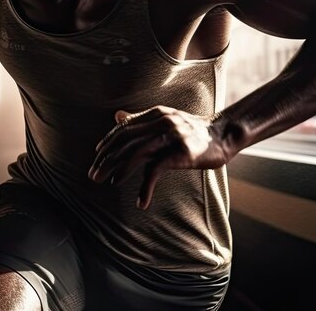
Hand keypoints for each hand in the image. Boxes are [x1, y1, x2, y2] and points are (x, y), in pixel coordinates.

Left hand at [88, 106, 226, 209]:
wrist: (223, 134)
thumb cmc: (193, 129)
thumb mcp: (165, 119)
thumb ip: (141, 120)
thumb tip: (117, 116)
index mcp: (155, 114)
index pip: (124, 128)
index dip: (108, 142)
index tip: (96, 156)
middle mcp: (160, 121)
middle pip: (126, 140)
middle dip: (106, 158)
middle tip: (92, 175)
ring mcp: (171, 135)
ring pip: (136, 153)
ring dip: (119, 170)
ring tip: (108, 183)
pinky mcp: (181, 152)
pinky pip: (156, 170)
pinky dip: (146, 186)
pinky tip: (141, 201)